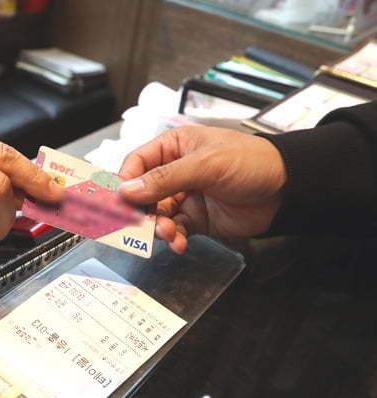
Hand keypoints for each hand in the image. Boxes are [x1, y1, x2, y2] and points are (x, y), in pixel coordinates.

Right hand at [119, 126, 285, 253]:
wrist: (286, 190)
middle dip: (140, 211)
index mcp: (173, 147)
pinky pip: (173, 230)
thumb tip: (127, 190)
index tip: (118, 202)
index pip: (136, 163)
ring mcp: (185, 196)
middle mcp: (175, 171)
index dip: (124, 182)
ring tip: (169, 233)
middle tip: (139, 225)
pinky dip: (173, 238)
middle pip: (142, 193)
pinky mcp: (195, 219)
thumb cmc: (251, 162)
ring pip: (155, 215)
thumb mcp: (204, 164)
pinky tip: (179, 243)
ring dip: (157, 227)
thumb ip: (164, 179)